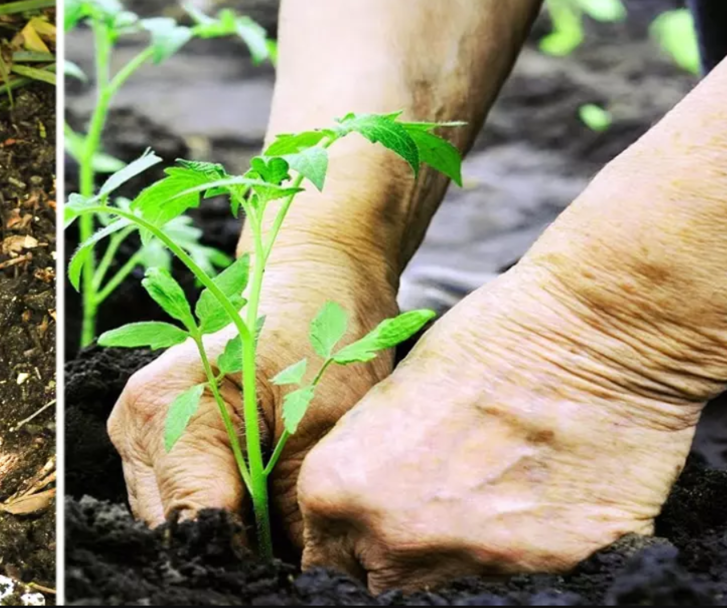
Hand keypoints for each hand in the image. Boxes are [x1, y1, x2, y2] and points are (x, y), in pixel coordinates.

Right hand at [108, 230, 401, 543]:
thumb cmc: (321, 335)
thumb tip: (294, 575)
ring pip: (172, 521)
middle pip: (174, 529)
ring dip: (224, 533)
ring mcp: (137, 433)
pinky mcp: (151, 440)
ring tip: (280, 527)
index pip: (193, 525)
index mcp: (165, 410)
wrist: (312, 278)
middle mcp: (135, 424)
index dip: (243, 560)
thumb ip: (294, 512)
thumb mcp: (323, 427)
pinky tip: (261, 506)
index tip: (289, 572)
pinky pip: (178, 499)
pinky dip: (219, 511)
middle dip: (232, 549)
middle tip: (291, 555)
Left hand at [297, 248, 708, 591]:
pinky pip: (522, 578)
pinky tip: (541, 499)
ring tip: (494, 494)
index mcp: (337, 491)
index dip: (351, 541)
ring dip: (462, 551)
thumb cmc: (483, 341)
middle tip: (434, 508)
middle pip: (382, 580)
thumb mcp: (386, 402)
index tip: (373, 525)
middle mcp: (394, 538)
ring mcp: (469, 560)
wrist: (590, 333)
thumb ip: (362, 470)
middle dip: (400, 554)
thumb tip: (358, 511)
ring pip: (450, 585)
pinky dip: (528, 549)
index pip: (326, 556)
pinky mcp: (547, 569)